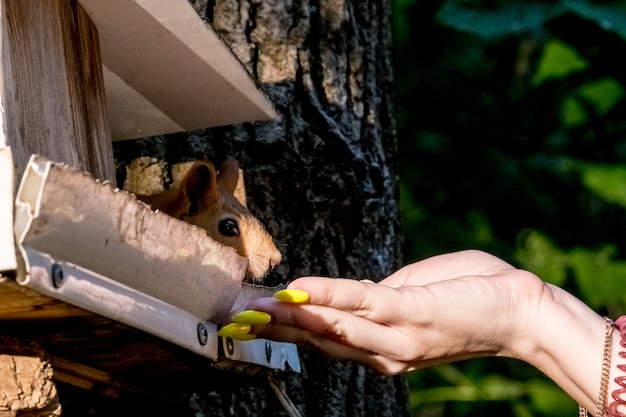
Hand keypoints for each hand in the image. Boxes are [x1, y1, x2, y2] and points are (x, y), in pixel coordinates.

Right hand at [242, 250, 545, 373]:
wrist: (520, 308)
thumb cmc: (469, 294)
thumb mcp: (415, 296)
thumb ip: (381, 296)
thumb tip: (353, 290)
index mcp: (383, 347)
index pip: (328, 340)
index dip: (291, 330)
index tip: (257, 319)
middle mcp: (384, 351)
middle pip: (321, 340)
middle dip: (278, 329)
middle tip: (239, 318)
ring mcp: (397, 334)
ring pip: (333, 326)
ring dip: (292, 316)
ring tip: (257, 308)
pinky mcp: (411, 313)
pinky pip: (360, 303)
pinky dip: (327, 296)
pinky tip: (299, 290)